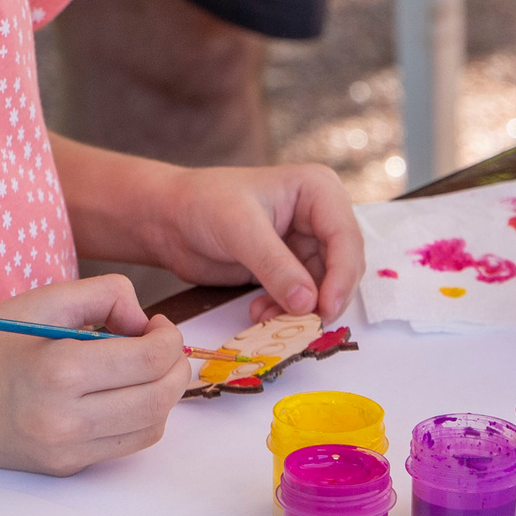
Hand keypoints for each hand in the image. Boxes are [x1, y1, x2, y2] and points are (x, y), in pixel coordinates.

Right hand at [0, 277, 189, 475]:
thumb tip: (147, 325)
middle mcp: (64, 419)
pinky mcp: (62, 469)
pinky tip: (117, 395)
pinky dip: (137, 418)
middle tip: (161, 345)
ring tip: (141, 370)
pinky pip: (123, 446)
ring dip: (161, 396)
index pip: (152, 360)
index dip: (169, 338)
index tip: (156, 324)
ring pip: (151, 429)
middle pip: (160, 399)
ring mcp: (64, 451)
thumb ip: (106, 296)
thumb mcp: (44, 299)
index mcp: (60, 369)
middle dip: (175, 367)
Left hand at [145, 163, 364, 325]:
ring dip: (301, 309)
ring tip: (267, 318)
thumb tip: (308, 303)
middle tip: (304, 325)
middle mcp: (319, 215)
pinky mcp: (289, 267)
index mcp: (318, 190)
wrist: (169, 219)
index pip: (346, 238)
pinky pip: (302, 297)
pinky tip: (259, 314)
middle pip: (343, 266)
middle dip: (324, 297)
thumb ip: (276, 267)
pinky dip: (285, 310)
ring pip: (323, 286)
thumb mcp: (240, 231)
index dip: (342, 277)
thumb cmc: (202, 204)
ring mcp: (305, 243)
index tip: (325, 309)